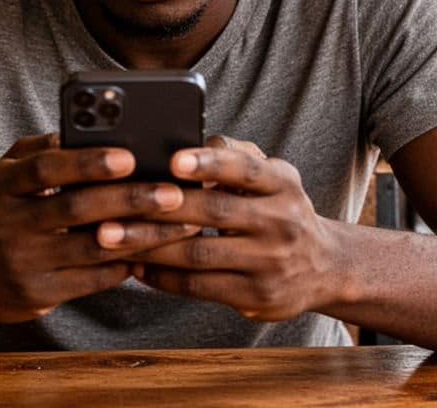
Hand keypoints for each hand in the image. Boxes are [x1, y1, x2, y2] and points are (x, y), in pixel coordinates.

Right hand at [0, 133, 199, 323]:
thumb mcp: (3, 174)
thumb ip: (39, 150)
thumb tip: (79, 127)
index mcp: (3, 186)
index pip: (45, 170)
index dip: (86, 162)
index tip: (128, 156)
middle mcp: (11, 224)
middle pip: (75, 209)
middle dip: (129, 199)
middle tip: (174, 192)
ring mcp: (24, 263)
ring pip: (93, 249)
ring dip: (143, 237)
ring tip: (185, 224)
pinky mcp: (38, 295)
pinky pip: (93, 280)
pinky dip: (127, 265)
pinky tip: (158, 252)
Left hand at [132, 136, 341, 320]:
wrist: (325, 267)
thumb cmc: (281, 210)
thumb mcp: (274, 177)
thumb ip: (237, 155)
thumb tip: (194, 140)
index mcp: (283, 183)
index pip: (245, 168)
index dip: (209, 163)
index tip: (173, 159)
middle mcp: (281, 221)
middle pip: (214, 212)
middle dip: (160, 207)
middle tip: (115, 202)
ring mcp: (270, 262)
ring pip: (200, 253)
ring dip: (150, 246)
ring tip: (110, 237)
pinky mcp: (257, 296)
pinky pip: (200, 286)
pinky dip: (164, 276)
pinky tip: (137, 265)